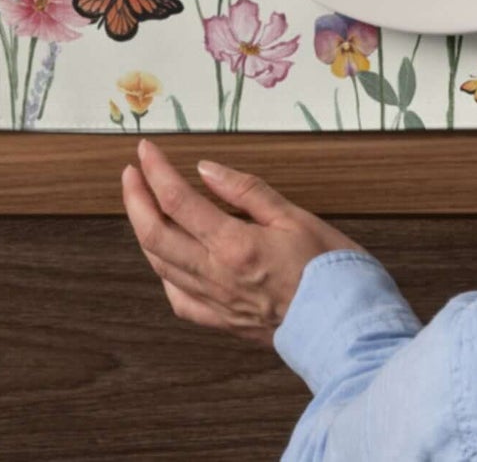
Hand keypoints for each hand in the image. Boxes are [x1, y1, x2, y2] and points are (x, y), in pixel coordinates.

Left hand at [122, 138, 363, 343]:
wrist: (345, 326)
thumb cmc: (329, 268)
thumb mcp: (295, 216)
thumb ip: (248, 192)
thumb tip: (207, 170)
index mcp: (234, 245)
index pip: (178, 201)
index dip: (157, 171)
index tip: (147, 150)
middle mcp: (215, 276)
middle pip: (155, 234)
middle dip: (135, 199)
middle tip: (131, 172)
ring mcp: (214, 302)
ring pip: (160, 265)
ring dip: (144, 231)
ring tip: (142, 205)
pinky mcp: (221, 322)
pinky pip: (178, 298)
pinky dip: (164, 273)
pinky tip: (166, 260)